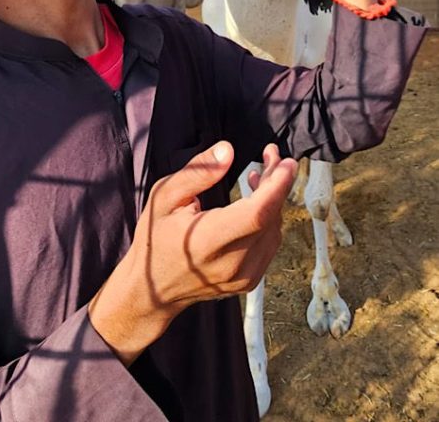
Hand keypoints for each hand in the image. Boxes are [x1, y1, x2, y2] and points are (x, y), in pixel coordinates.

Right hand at [88, 142, 296, 364]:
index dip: (277, 186)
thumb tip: (228, 150)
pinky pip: (269, 244)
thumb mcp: (164, 196)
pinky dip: (268, 219)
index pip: (256, 214)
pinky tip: (255, 202)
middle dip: (277, 182)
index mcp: (206, 242)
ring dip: (273, 199)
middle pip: (269, 218)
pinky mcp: (249, 282)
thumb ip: (197, 172)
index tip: (287, 162)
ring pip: (274, 230)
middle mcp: (230, 264)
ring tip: (258, 175)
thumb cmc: (155, 236)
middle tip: (272, 156)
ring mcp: (243, 277)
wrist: (154, 289)